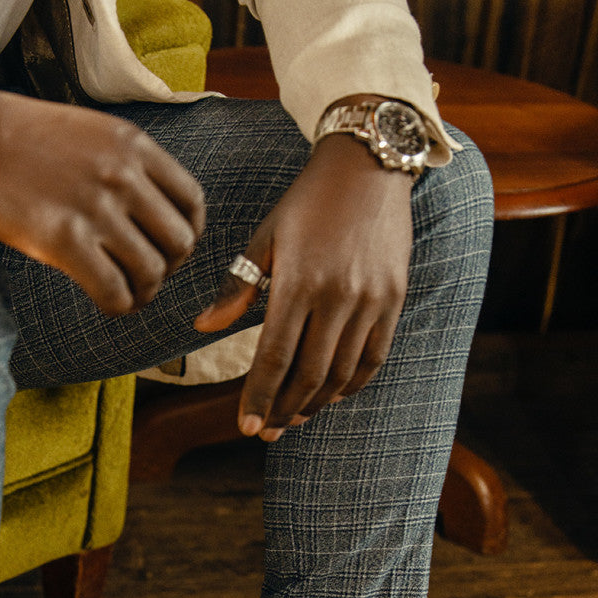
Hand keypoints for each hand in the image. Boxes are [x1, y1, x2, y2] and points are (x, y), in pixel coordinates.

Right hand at [0, 81, 205, 315]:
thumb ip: (129, 166)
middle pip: (179, 242)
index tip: (169, 247)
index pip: (192, 201)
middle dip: (169, 266)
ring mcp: (95, 209)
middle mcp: (122, 176)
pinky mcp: (64, 241)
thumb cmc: (27, 140)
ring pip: (151, 272)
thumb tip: (156, 215)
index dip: (188, 233)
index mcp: (133, 146)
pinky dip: (119, 305)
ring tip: (129, 293)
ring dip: (145, 291)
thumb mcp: (93, 133)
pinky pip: (114, 291)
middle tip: (147, 273)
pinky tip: (110, 302)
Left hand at [194, 131, 413, 440]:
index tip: (245, 426)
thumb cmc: (307, 202)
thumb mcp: (266, 237)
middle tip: (265, 431)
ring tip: (292, 417)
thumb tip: (203, 325)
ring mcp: (370, 300)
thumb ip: (237, 287)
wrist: (369, 166)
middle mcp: (338, 296)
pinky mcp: (394, 299)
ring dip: (315, 403)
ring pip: (341, 372)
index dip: (258, 396)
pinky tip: (330, 395)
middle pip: (308, 374)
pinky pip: (373, 357)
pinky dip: (351, 384)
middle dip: (283, 409)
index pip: (275, 357)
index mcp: (299, 282)